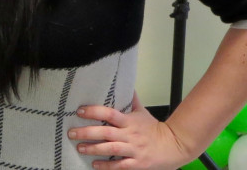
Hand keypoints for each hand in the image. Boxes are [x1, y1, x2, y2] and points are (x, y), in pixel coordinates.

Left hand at [67, 103, 192, 169]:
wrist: (174, 146)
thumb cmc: (155, 129)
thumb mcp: (142, 112)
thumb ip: (131, 100)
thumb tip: (124, 84)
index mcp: (130, 121)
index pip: (110, 113)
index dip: (95, 111)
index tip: (80, 111)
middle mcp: (130, 135)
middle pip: (107, 132)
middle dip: (88, 132)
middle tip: (72, 133)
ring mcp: (134, 150)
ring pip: (111, 149)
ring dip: (94, 148)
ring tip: (80, 148)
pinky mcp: (137, 163)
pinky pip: (120, 165)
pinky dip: (107, 166)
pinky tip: (95, 164)